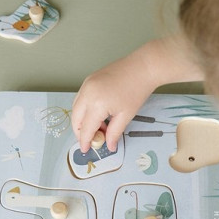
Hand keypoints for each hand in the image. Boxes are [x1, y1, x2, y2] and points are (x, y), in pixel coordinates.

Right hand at [71, 37, 203, 152]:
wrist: (142, 67)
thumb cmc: (136, 91)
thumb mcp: (125, 116)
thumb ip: (114, 133)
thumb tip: (109, 146)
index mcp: (96, 104)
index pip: (86, 128)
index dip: (85, 141)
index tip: (86, 151)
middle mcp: (87, 93)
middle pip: (76, 119)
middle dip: (80, 132)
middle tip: (92, 141)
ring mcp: (86, 84)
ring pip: (76, 108)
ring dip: (83, 121)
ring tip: (100, 129)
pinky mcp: (89, 80)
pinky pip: (81, 99)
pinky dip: (85, 110)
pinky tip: (99, 116)